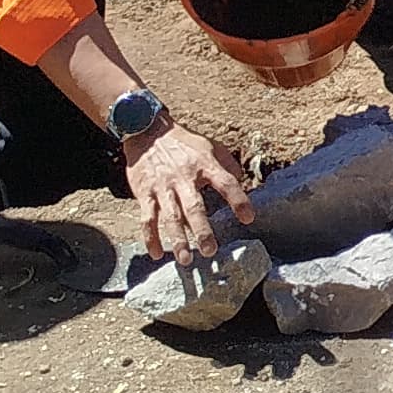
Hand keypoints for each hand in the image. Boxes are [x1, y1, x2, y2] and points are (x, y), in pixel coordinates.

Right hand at [124, 123, 252, 261]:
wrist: (147, 132)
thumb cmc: (184, 144)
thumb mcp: (210, 147)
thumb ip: (228, 166)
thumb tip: (244, 185)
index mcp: (205, 164)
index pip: (226, 183)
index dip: (238, 200)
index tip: (248, 218)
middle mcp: (184, 177)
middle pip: (194, 207)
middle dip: (202, 230)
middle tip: (210, 251)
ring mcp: (163, 186)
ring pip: (170, 217)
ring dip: (178, 239)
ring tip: (186, 260)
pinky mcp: (145, 193)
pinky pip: (147, 218)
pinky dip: (150, 237)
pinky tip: (156, 254)